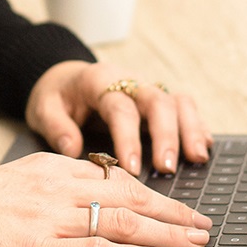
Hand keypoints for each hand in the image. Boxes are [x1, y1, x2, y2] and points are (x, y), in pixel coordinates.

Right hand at [0, 151, 211, 246]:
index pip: (116, 178)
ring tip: (193, 242)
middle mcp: (57, 185)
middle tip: (202, 224)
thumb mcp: (16, 183)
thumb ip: (54, 190)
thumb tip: (90, 209)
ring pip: (122, 220)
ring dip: (165, 232)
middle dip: (172, 211)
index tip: (178, 207)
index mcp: (52, 167)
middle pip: (130, 195)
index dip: (154, 194)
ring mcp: (49, 216)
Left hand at [24, 60, 211, 174]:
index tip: (133, 168)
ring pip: (177, 102)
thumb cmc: (56, 96)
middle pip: (157, 101)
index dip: (128, 137)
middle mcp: (128, 82)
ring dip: (190, 129)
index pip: (120, 108)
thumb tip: (71, 150)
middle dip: (166, 135)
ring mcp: (146, 90)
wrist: (65, 78)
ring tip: (197, 159)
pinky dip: (196, 126)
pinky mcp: (157, 102)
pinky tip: (203, 149)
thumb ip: (54, 126)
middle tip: (167, 167)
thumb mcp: (43, 107)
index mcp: (99, 81)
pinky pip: (184, 108)